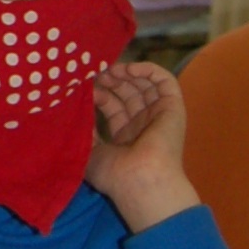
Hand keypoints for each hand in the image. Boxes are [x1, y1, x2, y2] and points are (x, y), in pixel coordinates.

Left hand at [87, 59, 200, 231]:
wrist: (138, 180)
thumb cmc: (113, 172)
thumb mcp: (89, 150)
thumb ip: (84, 129)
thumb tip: (75, 109)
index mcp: (125, 138)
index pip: (113, 107)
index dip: (100, 94)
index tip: (85, 87)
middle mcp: (143, 126)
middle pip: (128, 93)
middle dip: (112, 81)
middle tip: (96, 73)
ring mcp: (159, 116)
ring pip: (146, 85)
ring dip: (128, 73)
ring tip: (110, 70)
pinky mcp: (173, 108)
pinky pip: (165, 82)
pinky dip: (149, 70)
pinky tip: (129, 68)